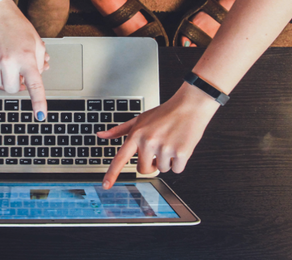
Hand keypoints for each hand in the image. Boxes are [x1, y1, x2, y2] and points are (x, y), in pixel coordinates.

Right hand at [0, 0, 48, 119]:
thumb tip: (35, 79)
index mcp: (27, 58)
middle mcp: (9, 61)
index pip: (35, 86)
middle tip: (17, 72)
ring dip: (4, 76)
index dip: (38, 102)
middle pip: (12, 89)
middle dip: (16, 84)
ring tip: (6, 59)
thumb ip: (38, 63)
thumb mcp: (36, 42)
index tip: (40, 116)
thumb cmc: (17, 26)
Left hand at [99, 83, 220, 188]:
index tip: (106, 186)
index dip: (112, 174)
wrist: (190, 105)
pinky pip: (177, 170)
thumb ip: (119, 130)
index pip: (120, 158)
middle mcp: (148, 142)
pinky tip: (180, 146)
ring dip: (167, 161)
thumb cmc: (165, 113)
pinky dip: (179, 162)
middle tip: (158, 150)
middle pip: (144, 169)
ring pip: (162, 169)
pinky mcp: (181, 153)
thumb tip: (101, 135)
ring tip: (171, 142)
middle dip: (151, 164)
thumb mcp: (139, 119)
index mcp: (136, 135)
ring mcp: (165, 148)